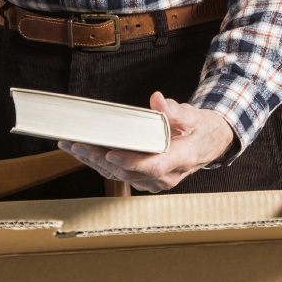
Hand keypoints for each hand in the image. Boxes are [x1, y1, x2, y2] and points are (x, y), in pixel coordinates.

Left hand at [61, 92, 235, 192]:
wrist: (209, 144)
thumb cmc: (200, 129)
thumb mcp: (194, 116)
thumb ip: (176, 111)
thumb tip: (157, 99)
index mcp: (182, 159)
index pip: (154, 165)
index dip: (130, 160)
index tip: (110, 152)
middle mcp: (167, 176)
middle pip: (129, 172)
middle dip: (100, 159)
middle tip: (78, 143)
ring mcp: (155, 182)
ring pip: (120, 175)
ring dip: (94, 162)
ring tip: (72, 146)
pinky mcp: (145, 181)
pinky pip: (119, 175)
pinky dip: (100, 165)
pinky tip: (84, 154)